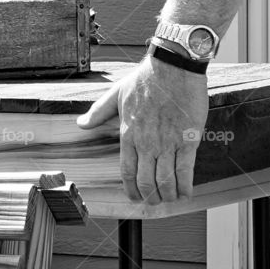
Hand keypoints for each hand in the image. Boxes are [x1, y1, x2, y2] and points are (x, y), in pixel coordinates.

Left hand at [77, 56, 208, 203]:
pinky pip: (186, 170)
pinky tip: (186, 192)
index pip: (127, 172)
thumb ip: (98, 112)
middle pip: (146, 181)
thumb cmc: (147, 78)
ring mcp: (168, 143)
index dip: (131, 189)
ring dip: (168, 195)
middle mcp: (147, 143)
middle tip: (154, 201)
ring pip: (166, 180)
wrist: (174, 67)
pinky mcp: (188, 139)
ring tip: (171, 198)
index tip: (135, 196)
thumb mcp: (117, 93)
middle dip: (150, 196)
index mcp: (128, 134)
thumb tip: (81, 123)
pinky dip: (185, 186)